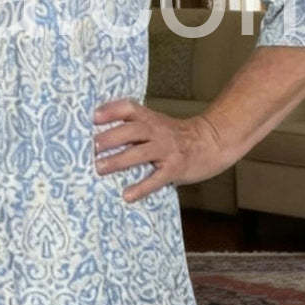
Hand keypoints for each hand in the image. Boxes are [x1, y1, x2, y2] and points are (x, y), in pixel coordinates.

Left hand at [92, 97, 230, 202]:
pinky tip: (127, 195)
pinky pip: (157, 179)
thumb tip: (100, 136)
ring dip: (118, 160)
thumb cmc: (176, 136)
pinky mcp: (175, 168)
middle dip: (111, 137)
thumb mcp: (157, 123)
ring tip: (99, 168)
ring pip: (140, 153)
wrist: (211, 142)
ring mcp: (167, 150)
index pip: (129, 108)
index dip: (111, 111)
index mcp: (151, 118)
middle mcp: (158, 131)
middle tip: (93, 146)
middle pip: (132, 130)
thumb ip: (134, 126)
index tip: (93, 117)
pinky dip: (141, 187)